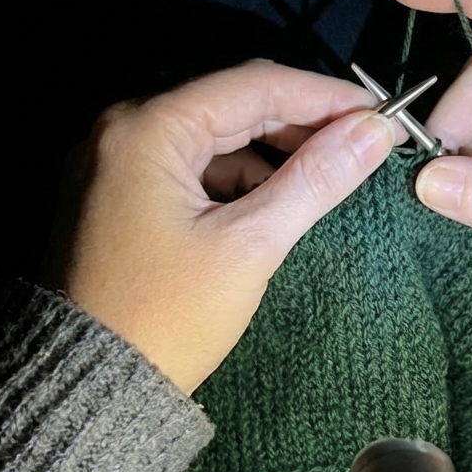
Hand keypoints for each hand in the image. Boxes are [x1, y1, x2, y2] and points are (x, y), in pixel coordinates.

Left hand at [61, 60, 396, 393]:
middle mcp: (122, 130)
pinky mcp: (118, 196)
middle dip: (300, 122)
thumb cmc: (169, 316)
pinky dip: (235, 178)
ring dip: (270, 152)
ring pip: (212, 138)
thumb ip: (314, 179)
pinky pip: (190, 168)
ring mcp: (114, 163)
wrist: (90, 385)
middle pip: (230, 105)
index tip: (380, 113)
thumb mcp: (249, 245)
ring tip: (325, 174)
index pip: (253, 85)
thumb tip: (375, 131)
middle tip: (362, 143)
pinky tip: (271, 202)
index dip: (324, 95)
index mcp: (147, 129)